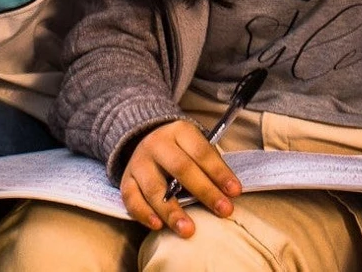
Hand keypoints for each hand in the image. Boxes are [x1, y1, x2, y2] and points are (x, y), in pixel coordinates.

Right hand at [118, 120, 241, 237]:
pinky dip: (144, 214)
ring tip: (188, 230)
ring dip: (172, 211)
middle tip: (223, 210)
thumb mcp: (195, 146)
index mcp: (179, 131)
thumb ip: (209, 165)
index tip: (235, 192)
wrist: (144, 140)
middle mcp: (157, 144)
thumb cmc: (180, 150)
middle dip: (205, 191)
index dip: (219, 172)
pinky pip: (132, 199)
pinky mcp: (126, 180)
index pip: (201, 152)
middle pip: (181, 168)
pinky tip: (158, 225)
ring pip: (154, 188)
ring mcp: (139, 162)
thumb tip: (228, 193)